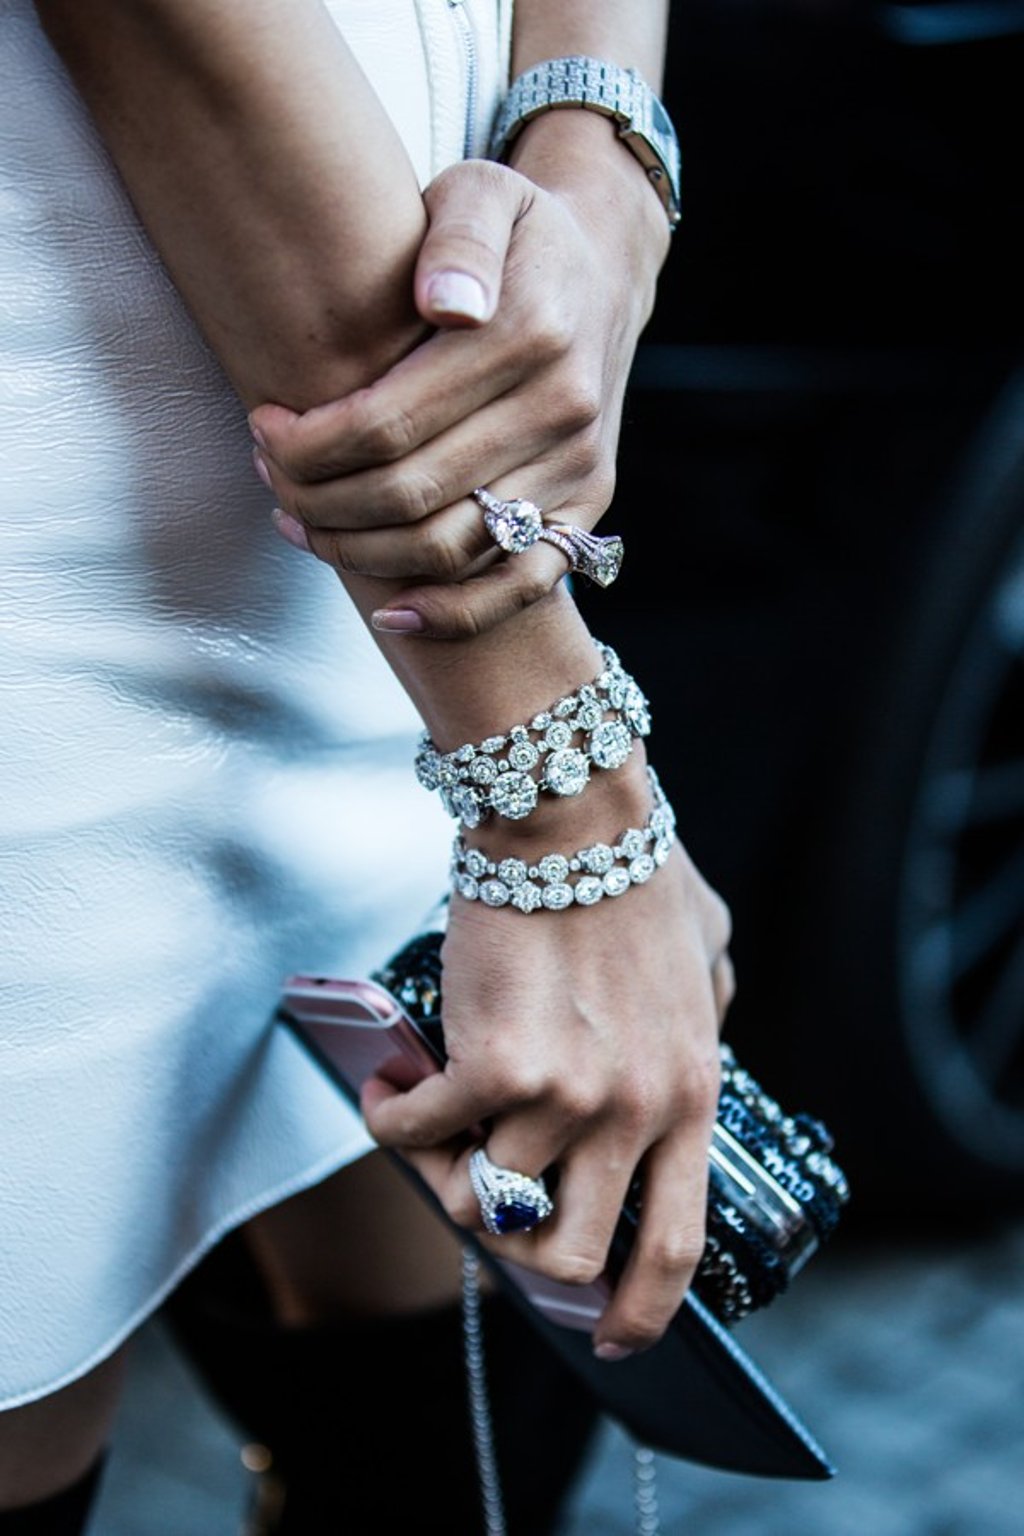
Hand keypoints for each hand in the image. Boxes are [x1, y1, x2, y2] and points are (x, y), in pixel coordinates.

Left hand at [249, 153, 666, 638]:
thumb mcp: (485, 191)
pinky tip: (389, 612)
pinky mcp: (587, 507)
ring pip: (450, 548)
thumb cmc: (516, 235)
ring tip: (304, 522)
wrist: (603, 272)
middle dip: (318, 500)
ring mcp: (577, 467)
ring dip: (360, 553)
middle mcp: (562, 409)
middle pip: (408, 494)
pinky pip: (520, 587)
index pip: (387, 421)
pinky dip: (453, 614)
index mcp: (530, 333)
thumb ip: (458, 237)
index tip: (262, 427)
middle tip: (270, 478)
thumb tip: (444, 303)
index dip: (308, 445)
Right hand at [361, 819, 733, 1357]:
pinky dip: (391, 1120)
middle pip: (568, 1250)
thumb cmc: (636, 871)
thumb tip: (702, 1030)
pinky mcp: (491, 1066)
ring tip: (426, 1118)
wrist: (573, 820)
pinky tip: (389, 1085)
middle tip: (484, 1188)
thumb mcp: (709, 950)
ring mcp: (564, 1096)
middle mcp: (633, 1112)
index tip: (610, 1337)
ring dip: (441, 1173)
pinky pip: (419, 1136)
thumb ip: (710, 1007)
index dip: (639, 1310)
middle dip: (518, 1242)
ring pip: (483, 1201)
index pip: (673, 1245)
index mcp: (690, 1095)